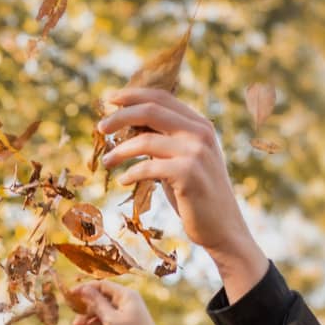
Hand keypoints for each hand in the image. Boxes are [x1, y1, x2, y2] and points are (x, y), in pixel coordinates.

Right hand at [70, 280, 192, 324]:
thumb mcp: (111, 320)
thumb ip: (97, 303)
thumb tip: (84, 288)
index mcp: (126, 295)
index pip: (102, 285)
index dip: (85, 289)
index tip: (70, 295)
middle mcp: (126, 301)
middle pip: (100, 299)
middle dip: (85, 310)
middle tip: (72, 320)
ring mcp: (125, 314)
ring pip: (101, 313)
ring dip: (88, 321)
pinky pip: (105, 322)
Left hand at [97, 87, 269, 296]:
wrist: (223, 228)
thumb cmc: (197, 195)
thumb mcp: (183, 160)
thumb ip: (164, 141)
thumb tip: (129, 125)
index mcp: (199, 124)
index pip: (161, 98)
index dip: (132, 95)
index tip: (109, 100)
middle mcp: (200, 133)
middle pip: (151, 111)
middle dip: (120, 116)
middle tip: (100, 127)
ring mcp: (196, 152)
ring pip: (145, 141)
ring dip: (120, 151)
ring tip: (106, 162)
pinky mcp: (188, 174)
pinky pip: (148, 168)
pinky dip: (131, 174)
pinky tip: (122, 181)